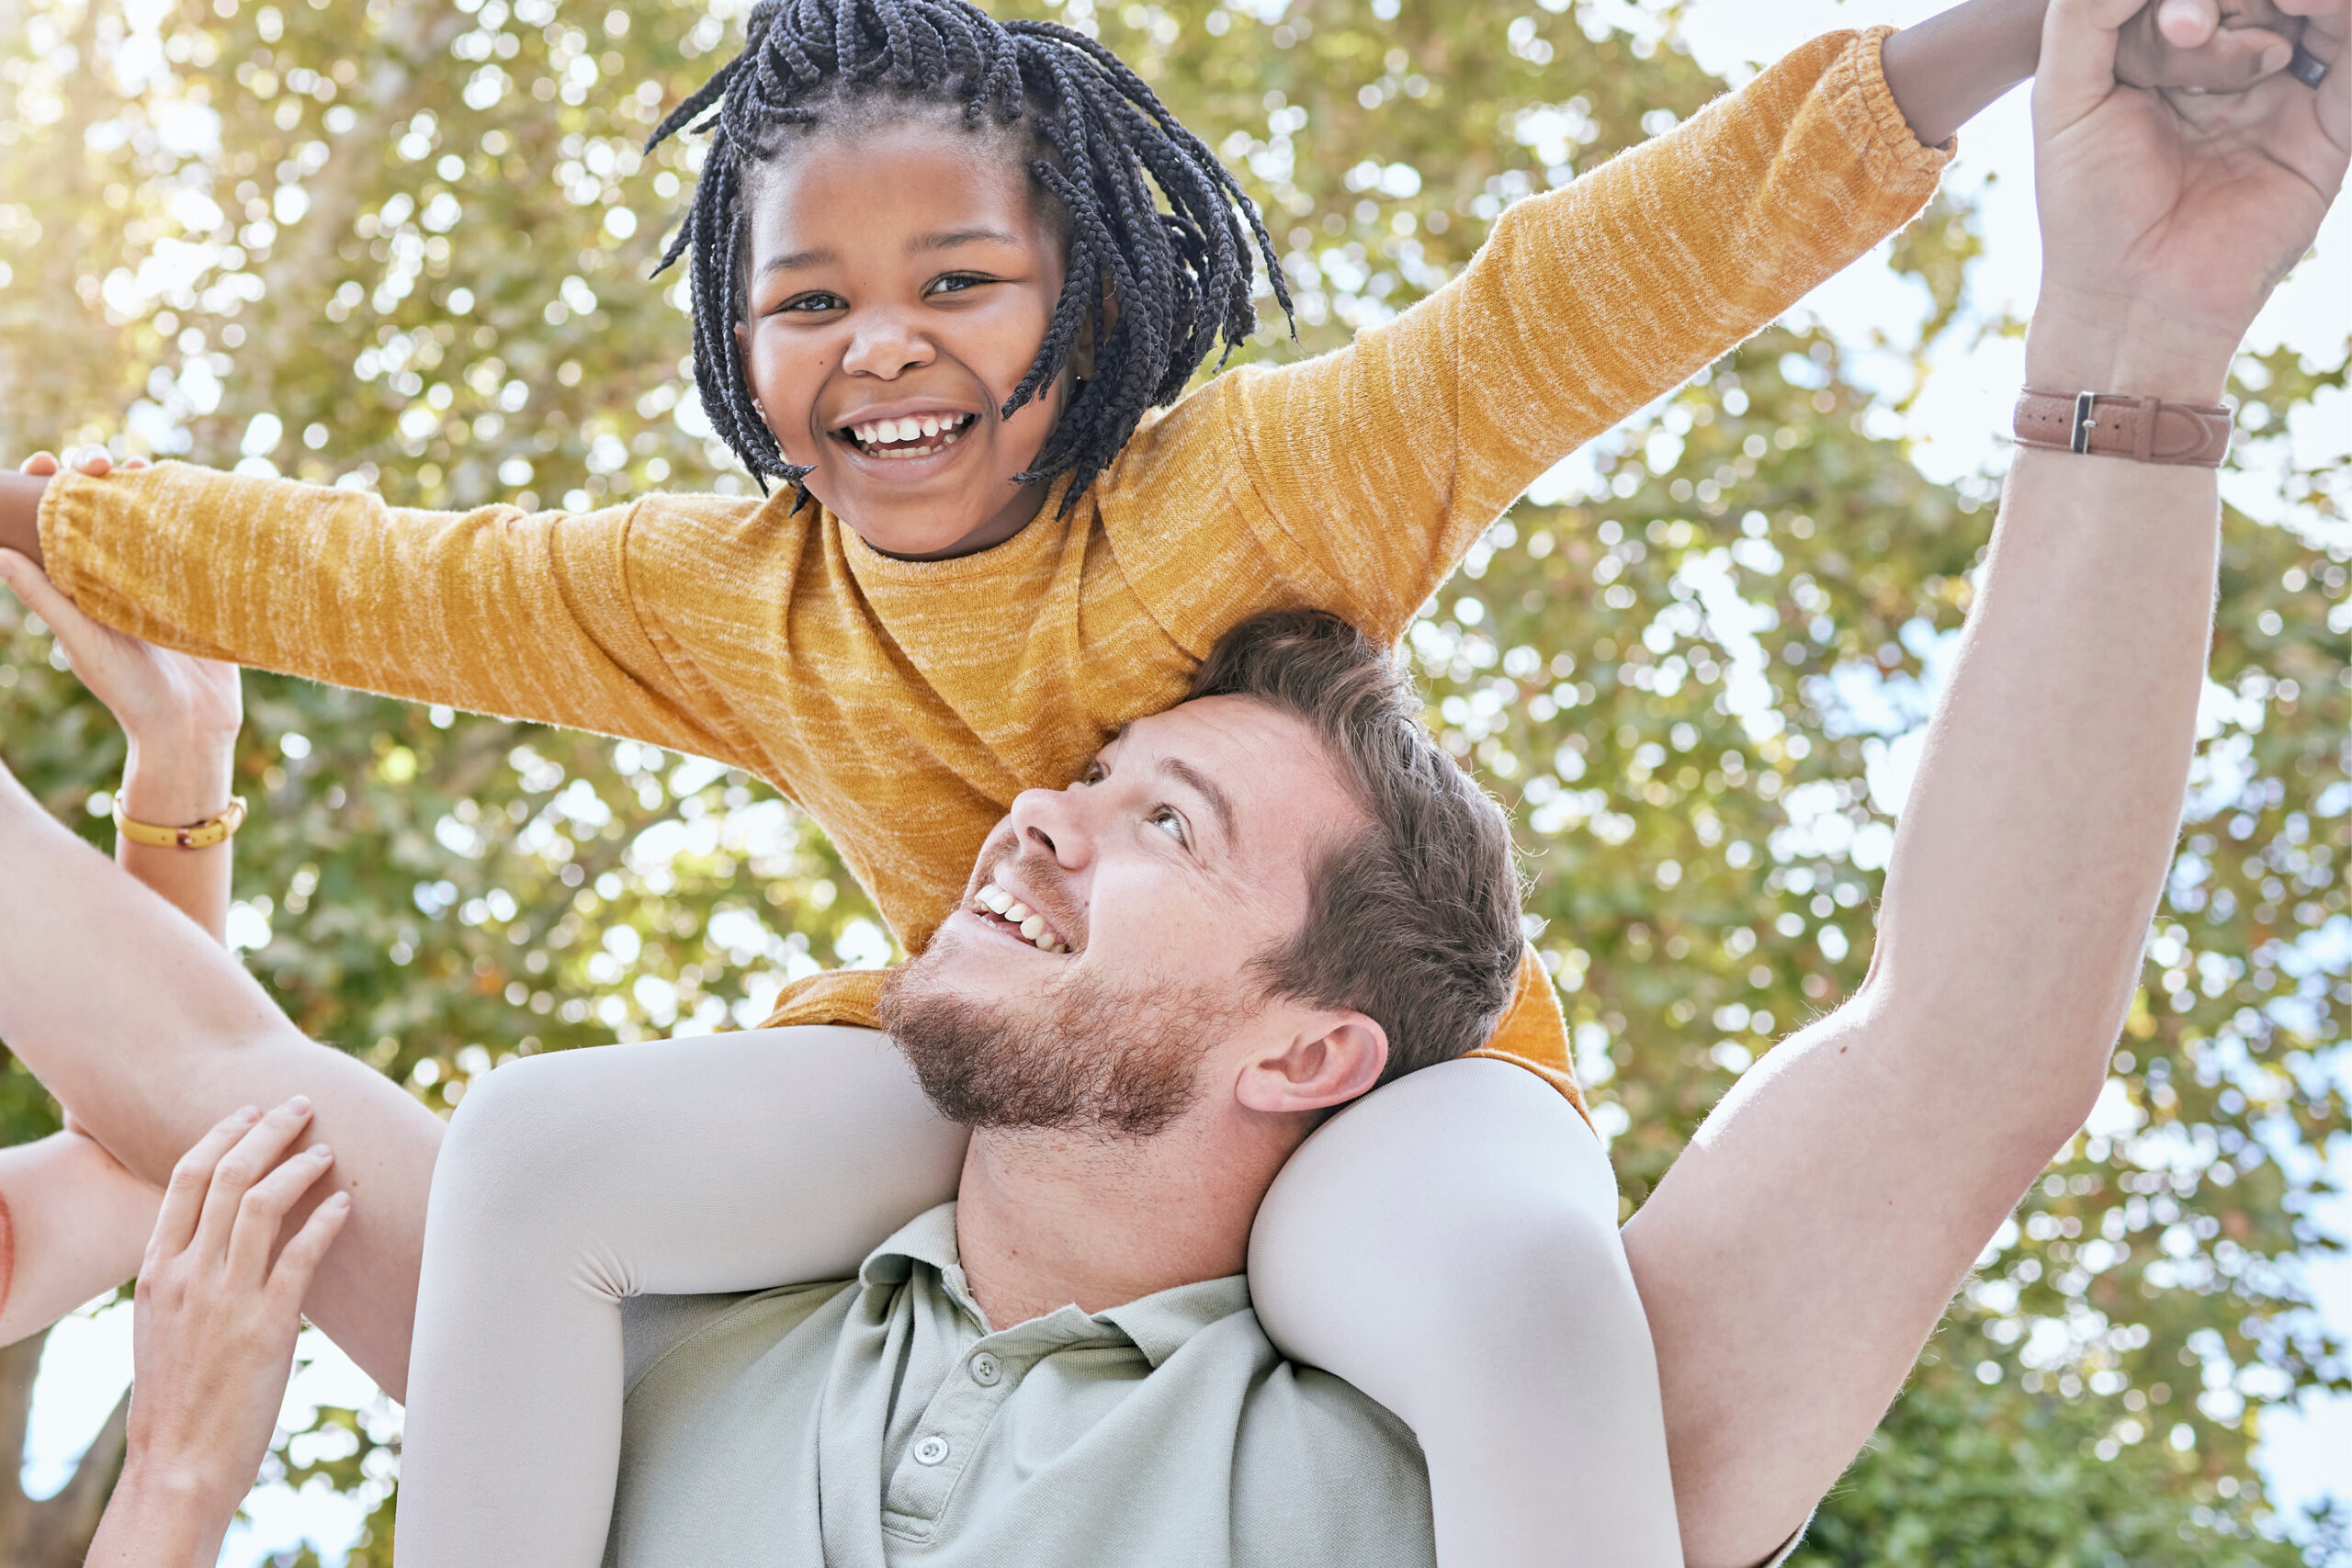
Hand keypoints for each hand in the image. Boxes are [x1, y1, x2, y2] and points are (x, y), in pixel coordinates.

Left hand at [2, 452, 239, 753]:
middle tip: (101, 464)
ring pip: (146, 513)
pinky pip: (192, 537)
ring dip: (141, 483)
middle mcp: (116, 572)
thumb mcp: (81, 640)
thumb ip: (42, 595)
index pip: (55, 521)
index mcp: (79, 581)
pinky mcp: (200, 585)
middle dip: (95, 472)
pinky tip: (189, 491)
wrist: (193, 725)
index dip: (46, 485)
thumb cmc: (128, 690)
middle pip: (102, 505)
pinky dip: (189, 510)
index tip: (45, 463)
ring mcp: (160, 575)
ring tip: (142, 467)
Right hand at [114, 1101, 348, 1539]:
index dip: (221, 1134)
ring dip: (300, 1166)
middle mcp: (186, 1274)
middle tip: (301, 1106)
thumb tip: (217, 1240)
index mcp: (157, 1270)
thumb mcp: (160, 1322)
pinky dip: (326, 1221)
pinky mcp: (266, 1327)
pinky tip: (346, 1204)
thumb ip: (184, 1276)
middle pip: (229, 1175)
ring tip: (327, 1150)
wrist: (177, 1461)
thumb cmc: (176, 1394)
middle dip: (267, 1131)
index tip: (250, 1111)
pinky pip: (301, 1256)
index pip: (185, 1179)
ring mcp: (225, 1298)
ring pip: (263, 1203)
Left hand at [2030, 0, 2346, 397]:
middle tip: (2185, 27)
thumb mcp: (2064, 95)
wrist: (2129, 299)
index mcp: (2171, 55)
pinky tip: (2304, 5)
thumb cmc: (2084, 207)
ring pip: (2310, 10)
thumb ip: (2088, 12)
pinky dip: (2337, 18)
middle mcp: (2232, 68)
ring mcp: (2284, 95)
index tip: (2166, 23)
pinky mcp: (2330, 130)